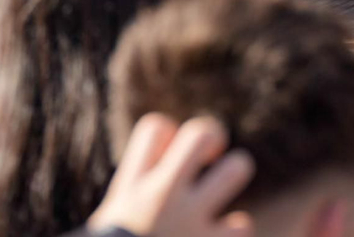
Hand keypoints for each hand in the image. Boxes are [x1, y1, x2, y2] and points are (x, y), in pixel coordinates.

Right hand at [86, 114, 253, 236]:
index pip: (156, 127)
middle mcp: (162, 196)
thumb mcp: (112, 225)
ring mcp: (189, 221)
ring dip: (233, 186)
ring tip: (219, 206)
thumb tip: (168, 156)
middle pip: (202, 133)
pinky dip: (233, 235)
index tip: (167, 159)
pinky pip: (242, 227)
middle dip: (213, 138)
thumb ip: (135, 194)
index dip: (167, 137)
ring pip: (238, 167)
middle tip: (212, 160)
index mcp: (131, 189)